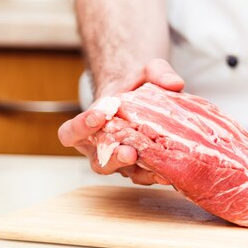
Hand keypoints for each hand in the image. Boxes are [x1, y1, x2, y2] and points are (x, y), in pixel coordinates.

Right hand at [57, 58, 183, 183]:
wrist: (147, 102)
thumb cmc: (136, 86)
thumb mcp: (147, 71)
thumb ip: (159, 72)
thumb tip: (176, 83)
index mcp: (89, 125)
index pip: (71, 132)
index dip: (81, 127)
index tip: (99, 115)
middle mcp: (101, 148)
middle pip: (98, 161)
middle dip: (114, 158)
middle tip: (129, 152)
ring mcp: (121, 161)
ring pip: (124, 173)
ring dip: (138, 171)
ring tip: (155, 168)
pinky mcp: (141, 168)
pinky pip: (144, 175)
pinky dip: (157, 173)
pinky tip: (171, 170)